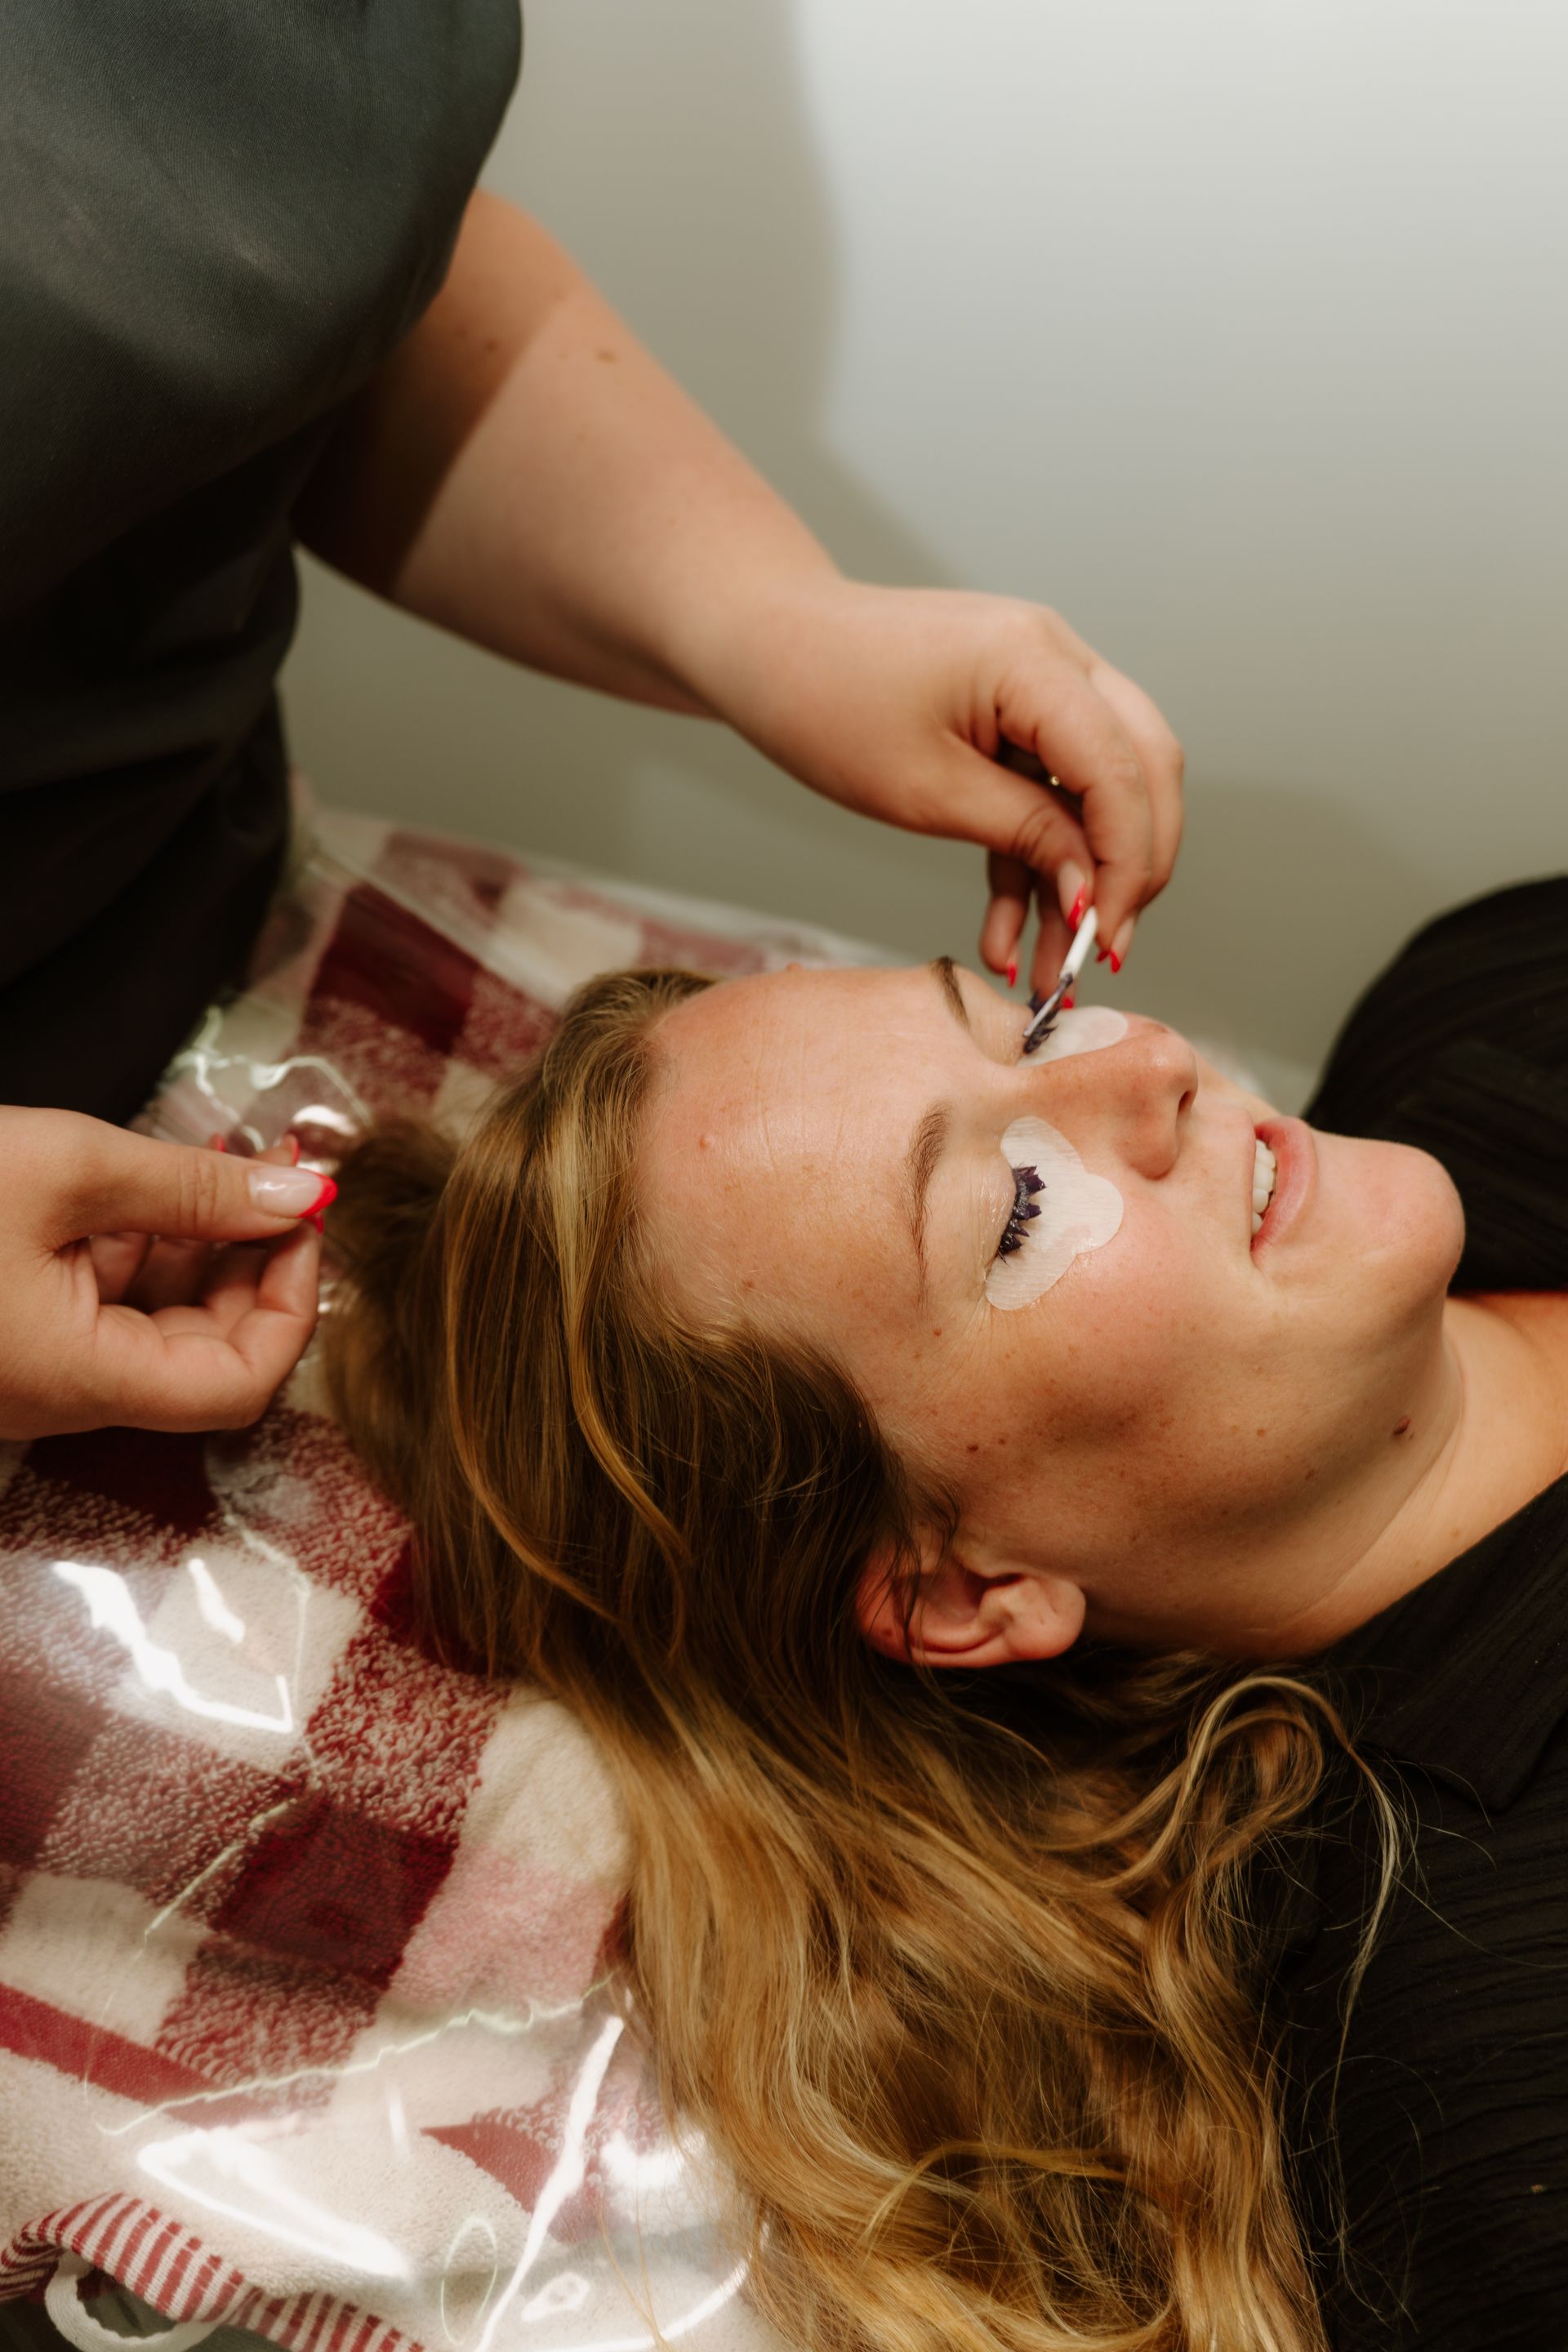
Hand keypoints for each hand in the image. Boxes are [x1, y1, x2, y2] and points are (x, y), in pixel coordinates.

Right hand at [0, 1109, 329, 1442]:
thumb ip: (196, 1189)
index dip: (292, 1301)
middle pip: (206, 1349)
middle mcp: (61, 1392)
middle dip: (254, 1258)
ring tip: (225, 1159)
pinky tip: (151, 1183)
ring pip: (154, 1320)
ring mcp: (37, 1366)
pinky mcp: (14, 1333)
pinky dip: (140, 1245)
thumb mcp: (68, 1170)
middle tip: (276, 1173)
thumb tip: (299, 1198)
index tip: (304, 1221)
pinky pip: (100, 1303)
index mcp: (82, 1379)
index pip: (241, 1384)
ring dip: (201, 1241)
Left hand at [708, 579, 1183, 996]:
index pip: (1124, 770)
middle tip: (1102, 953)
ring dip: (1078, 882)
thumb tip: (1095, 891)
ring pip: (1097, 792)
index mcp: (1037, 661)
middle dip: (1129, 870)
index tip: (1105, 942)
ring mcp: (1039, 681)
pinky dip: (1032, 861)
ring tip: (1048, 972)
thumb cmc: (823, 701)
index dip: (1126, 863)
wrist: (764, 644)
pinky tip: (1007, 938)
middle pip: (1140, 771)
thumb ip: (1025, 833)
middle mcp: (1057, 657)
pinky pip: (1045, 792)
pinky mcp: (1013, 711)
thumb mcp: (926, 790)